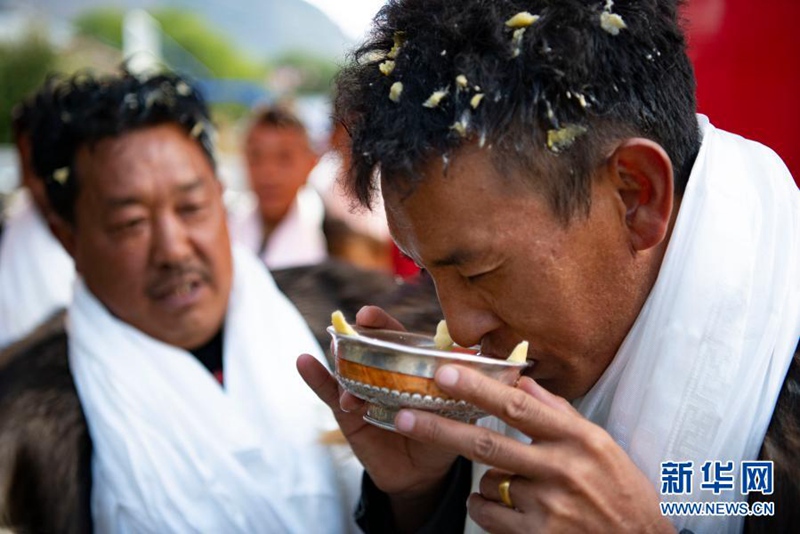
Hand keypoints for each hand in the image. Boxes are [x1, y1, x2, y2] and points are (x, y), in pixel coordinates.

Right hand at [297, 306, 458, 530]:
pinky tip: (303, 362)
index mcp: (409, 365)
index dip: (383, 324)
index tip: (369, 314)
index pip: (395, 337)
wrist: (423, 473)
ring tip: (334, 350)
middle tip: (355, 324)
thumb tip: (496, 361)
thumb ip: (467, 384)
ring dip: (339, 358)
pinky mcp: (348, 414)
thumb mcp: (459, 407)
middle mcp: (383, 372)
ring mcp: (363, 390)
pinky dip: (315, 378)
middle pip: (366, 346)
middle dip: (359, 334)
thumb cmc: (444, 431)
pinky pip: (329, 393)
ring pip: (346, 367)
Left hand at [392, 365, 674, 532]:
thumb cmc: (621, 490)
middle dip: (438, 428)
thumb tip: (523, 380)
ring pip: (486, 483)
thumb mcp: (601, 444)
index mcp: (578, 439)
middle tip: (403, 415)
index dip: (477, 389)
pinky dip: (486, 506)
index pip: (517, 407)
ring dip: (486, 480)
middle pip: (487, 444)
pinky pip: (488, 514)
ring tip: (513, 484)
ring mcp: (548, 507)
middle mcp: (562, 470)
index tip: (443, 373)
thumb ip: (559, 412)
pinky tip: (509, 507)